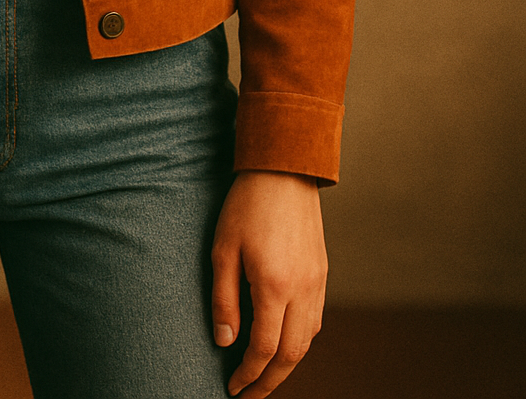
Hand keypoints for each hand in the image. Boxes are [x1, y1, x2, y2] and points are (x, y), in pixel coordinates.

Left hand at [211, 169, 326, 396]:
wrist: (284, 170)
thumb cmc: (246, 206)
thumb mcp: (223, 249)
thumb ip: (224, 299)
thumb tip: (225, 341)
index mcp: (274, 286)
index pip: (264, 349)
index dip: (248, 375)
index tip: (233, 387)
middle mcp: (302, 290)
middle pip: (291, 355)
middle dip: (270, 381)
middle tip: (249, 395)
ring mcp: (317, 282)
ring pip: (308, 341)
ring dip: (287, 365)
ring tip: (265, 376)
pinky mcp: (322, 273)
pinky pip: (315, 320)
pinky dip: (300, 341)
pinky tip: (283, 342)